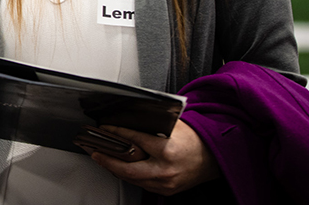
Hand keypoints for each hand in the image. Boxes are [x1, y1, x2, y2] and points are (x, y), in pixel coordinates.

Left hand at [87, 120, 219, 195]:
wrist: (214, 157)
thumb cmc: (195, 140)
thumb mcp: (173, 125)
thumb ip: (151, 123)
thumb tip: (128, 117)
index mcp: (167, 150)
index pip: (134, 141)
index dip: (116, 133)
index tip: (105, 129)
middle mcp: (165, 169)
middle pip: (128, 169)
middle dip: (107, 160)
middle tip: (94, 151)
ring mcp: (165, 183)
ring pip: (133, 179)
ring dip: (115, 169)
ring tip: (102, 159)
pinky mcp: (166, 190)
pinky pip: (142, 185)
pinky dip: (129, 176)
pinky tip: (120, 168)